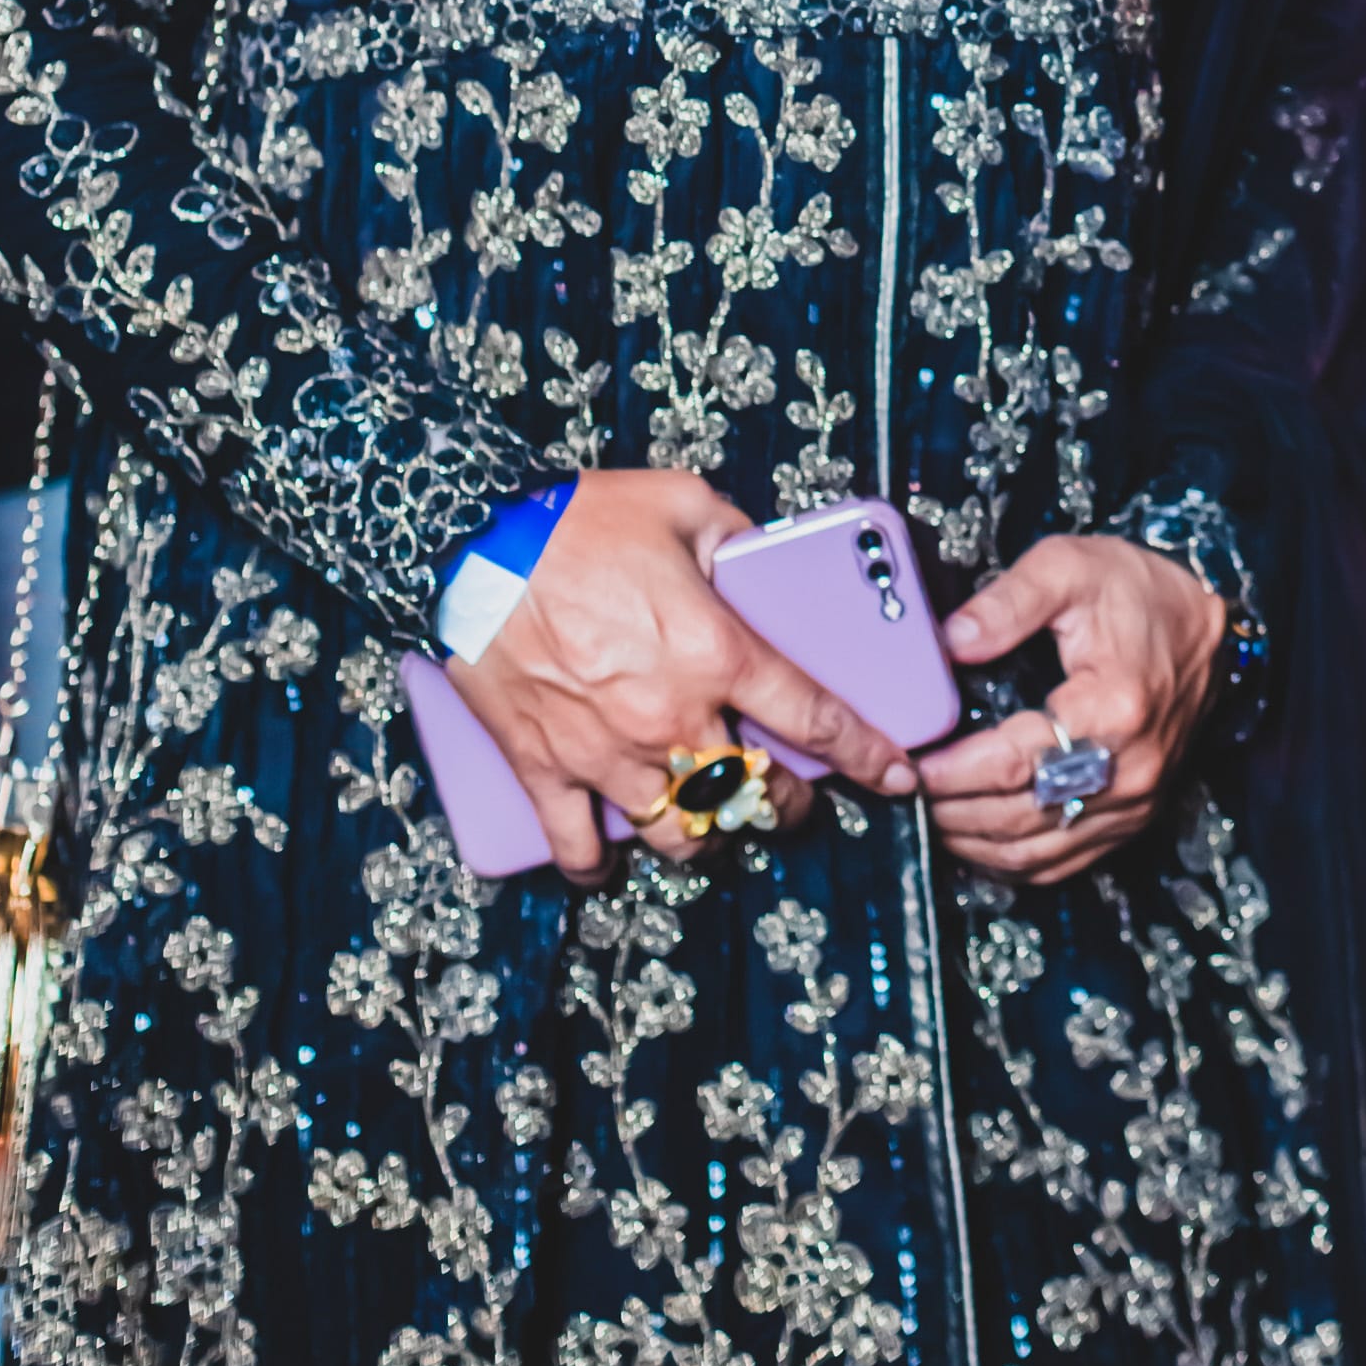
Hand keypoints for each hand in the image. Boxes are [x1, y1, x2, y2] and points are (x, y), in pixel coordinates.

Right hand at [446, 470, 924, 880]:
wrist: (471, 544)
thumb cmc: (575, 520)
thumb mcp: (684, 503)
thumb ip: (738, 536)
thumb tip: (762, 559)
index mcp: (715, 651)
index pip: (813, 718)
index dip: (865, 755)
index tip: (893, 775)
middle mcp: (668, 715)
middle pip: (751, 794)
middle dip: (785, 803)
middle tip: (790, 794)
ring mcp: (604, 752)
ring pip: (678, 834)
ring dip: (706, 836)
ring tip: (714, 818)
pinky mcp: (544, 769)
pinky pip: (578, 846)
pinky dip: (598, 861)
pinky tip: (612, 853)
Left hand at [919, 533, 1227, 880]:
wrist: (1204, 626)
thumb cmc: (1139, 593)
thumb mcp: (1071, 568)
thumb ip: (1006, 602)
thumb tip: (947, 642)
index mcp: (1114, 708)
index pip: (1016, 762)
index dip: (954, 771)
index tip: (912, 763)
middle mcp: (1129, 768)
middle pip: (1020, 814)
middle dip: (952, 809)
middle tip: (905, 788)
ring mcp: (1135, 800)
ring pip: (1037, 848)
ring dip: (974, 841)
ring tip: (931, 813)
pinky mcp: (1134, 815)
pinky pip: (1063, 861)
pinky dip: (1011, 859)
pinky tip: (976, 839)